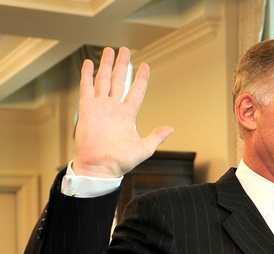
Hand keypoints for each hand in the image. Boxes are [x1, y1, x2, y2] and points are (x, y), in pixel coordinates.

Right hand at [73, 47, 172, 177]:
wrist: (100, 167)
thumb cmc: (121, 161)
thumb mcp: (144, 148)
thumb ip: (156, 136)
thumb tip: (171, 128)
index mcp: (128, 115)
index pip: (136, 91)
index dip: (141, 78)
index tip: (145, 66)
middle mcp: (114, 108)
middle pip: (119, 80)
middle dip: (122, 65)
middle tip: (125, 50)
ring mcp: (100, 106)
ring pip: (104, 80)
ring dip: (107, 65)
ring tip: (110, 50)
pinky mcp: (87, 108)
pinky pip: (87, 87)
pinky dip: (87, 74)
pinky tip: (89, 62)